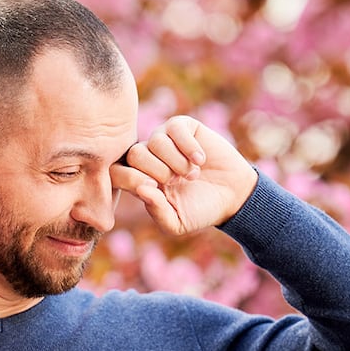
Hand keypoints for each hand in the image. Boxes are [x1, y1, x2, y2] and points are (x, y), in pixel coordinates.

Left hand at [111, 115, 257, 234]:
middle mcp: (150, 158)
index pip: (117, 172)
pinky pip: (174, 128)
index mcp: (141, 180)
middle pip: (134, 154)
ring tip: (193, 175)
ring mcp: (166, 140)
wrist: (232, 195)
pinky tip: (201, 160)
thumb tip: (141, 189)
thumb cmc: (201, 210)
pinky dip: (188, 146)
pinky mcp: (184, 128)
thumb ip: (157, 211)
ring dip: (176, 161)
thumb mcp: (177, 222)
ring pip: (155, 141)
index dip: (131, 179)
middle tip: (176, 181)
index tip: (155, 188)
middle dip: (157, 170)